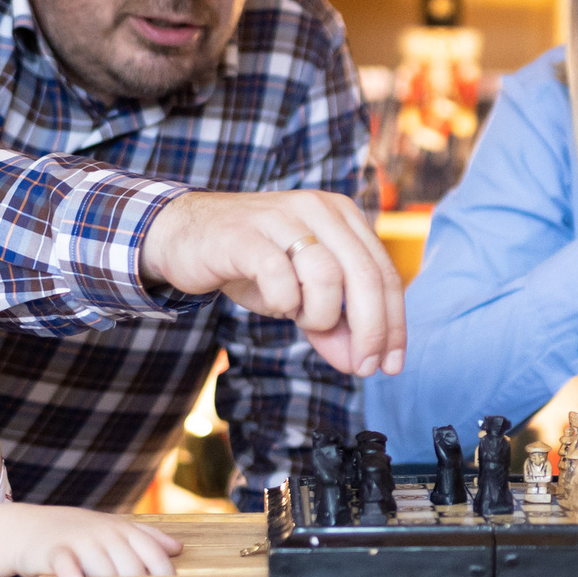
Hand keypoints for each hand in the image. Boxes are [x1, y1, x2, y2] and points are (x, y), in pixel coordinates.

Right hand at [0, 502, 181, 576]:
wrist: (28, 527)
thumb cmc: (79, 534)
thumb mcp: (113, 529)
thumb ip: (146, 538)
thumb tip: (177, 548)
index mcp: (123, 530)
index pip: (152, 551)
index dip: (163, 574)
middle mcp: (104, 533)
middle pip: (130, 562)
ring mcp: (79, 539)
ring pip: (102, 563)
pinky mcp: (53, 549)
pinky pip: (65, 560)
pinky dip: (70, 570)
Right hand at [142, 190, 406, 376]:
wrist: (183, 236)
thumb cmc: (251, 264)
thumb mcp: (301, 297)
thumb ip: (333, 326)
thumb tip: (360, 364)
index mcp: (343, 216)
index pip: (384, 274)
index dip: (394, 324)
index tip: (392, 365)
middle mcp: (318, 209)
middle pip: (366, 275)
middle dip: (371, 330)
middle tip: (363, 367)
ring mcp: (282, 217)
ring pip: (327, 277)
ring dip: (318, 314)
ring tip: (296, 316)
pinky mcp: (246, 234)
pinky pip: (281, 278)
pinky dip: (283, 303)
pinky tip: (274, 303)